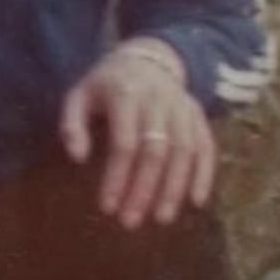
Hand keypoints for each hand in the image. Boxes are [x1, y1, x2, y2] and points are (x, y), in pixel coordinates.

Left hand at [58, 40, 216, 230]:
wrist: (147, 58)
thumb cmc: (106, 85)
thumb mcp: (79, 95)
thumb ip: (72, 124)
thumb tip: (77, 158)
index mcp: (125, 94)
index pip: (124, 143)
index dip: (117, 177)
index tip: (107, 207)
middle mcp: (158, 99)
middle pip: (156, 151)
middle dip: (144, 190)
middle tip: (131, 222)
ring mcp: (182, 106)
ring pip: (184, 151)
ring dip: (174, 188)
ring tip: (161, 218)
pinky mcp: (198, 114)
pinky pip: (207, 146)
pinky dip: (204, 174)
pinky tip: (196, 202)